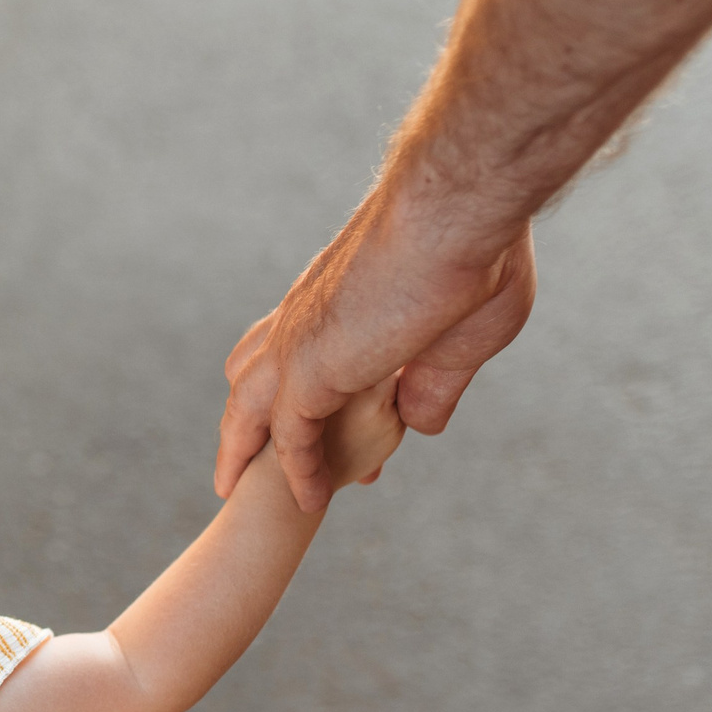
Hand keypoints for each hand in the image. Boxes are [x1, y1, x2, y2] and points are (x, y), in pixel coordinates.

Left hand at [216, 185, 534, 509]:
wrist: (458, 211)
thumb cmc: (475, 250)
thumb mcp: (463, 333)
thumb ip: (435, 381)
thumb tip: (419, 425)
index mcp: (337, 299)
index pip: (308, 357)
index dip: (315, 399)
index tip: (340, 440)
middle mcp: (306, 317)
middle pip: (254, 376)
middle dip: (253, 423)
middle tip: (252, 465)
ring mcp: (300, 343)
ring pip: (251, 409)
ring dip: (245, 451)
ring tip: (236, 490)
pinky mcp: (308, 370)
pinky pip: (291, 437)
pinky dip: (297, 471)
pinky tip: (310, 500)